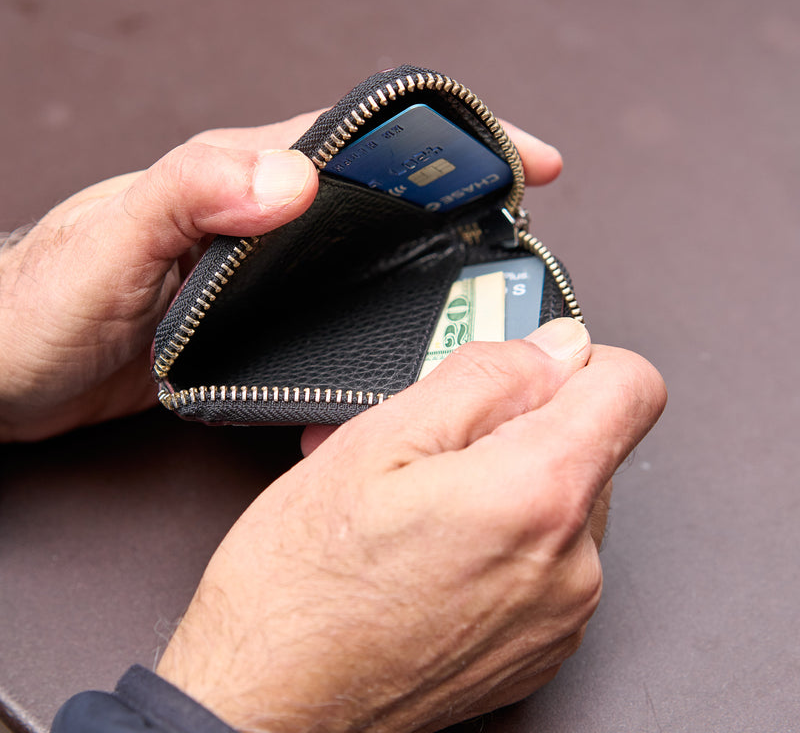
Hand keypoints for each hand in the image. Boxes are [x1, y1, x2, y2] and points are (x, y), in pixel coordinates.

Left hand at [0, 115, 558, 441]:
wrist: (5, 372)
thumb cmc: (37, 306)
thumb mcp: (111, 244)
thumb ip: (191, 194)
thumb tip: (292, 177)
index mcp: (241, 179)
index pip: (363, 138)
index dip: (448, 142)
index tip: (518, 160)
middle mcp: (263, 221)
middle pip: (384, 200)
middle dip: (462, 211)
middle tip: (517, 243)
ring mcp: (265, 275)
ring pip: (369, 263)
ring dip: (430, 278)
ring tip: (480, 311)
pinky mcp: (257, 325)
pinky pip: (336, 319)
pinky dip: (378, 334)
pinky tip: (397, 364)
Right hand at [157, 318, 666, 732]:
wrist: (270, 702)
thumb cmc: (305, 583)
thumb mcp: (379, 439)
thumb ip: (486, 377)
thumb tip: (556, 347)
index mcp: (537, 495)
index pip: (631, 388)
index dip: (577, 362)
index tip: (527, 371)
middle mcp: (570, 564)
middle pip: (588, 445)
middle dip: (516, 426)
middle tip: (433, 443)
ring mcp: (561, 615)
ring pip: (561, 500)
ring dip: (501, 481)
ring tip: (420, 497)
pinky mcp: (541, 647)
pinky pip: (546, 558)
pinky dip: (500, 536)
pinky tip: (433, 542)